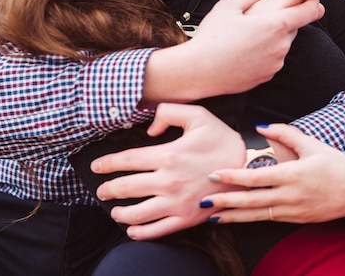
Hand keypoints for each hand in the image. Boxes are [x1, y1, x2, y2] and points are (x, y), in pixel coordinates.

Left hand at [90, 103, 245, 238]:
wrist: (248, 166)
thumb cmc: (221, 138)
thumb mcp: (198, 114)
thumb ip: (169, 112)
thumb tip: (148, 130)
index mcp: (168, 154)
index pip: (127, 160)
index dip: (107, 164)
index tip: (96, 167)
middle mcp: (169, 181)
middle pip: (127, 188)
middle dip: (108, 189)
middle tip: (100, 190)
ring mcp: (177, 202)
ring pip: (138, 213)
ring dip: (120, 213)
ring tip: (114, 211)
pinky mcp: (187, 218)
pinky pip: (158, 230)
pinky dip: (141, 233)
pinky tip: (131, 230)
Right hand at [144, 0, 323, 104]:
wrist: (199, 71)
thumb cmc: (212, 36)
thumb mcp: (227, 7)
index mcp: (275, 25)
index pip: (309, 11)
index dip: (313, 2)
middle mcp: (281, 46)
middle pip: (293, 28)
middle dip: (284, 20)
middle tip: (264, 17)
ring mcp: (275, 63)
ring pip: (282, 45)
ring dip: (273, 38)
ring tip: (248, 35)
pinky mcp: (267, 77)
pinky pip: (272, 60)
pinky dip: (264, 53)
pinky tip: (243, 51)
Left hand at [201, 123, 344, 223]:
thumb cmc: (335, 165)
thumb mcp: (311, 145)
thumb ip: (284, 133)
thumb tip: (260, 126)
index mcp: (292, 175)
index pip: (256, 178)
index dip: (233, 177)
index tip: (214, 174)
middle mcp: (290, 196)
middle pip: (251, 201)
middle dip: (225, 202)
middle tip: (203, 200)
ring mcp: (292, 210)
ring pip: (257, 215)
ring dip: (233, 217)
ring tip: (212, 217)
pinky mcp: (295, 219)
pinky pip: (268, 219)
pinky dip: (249, 219)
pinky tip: (235, 219)